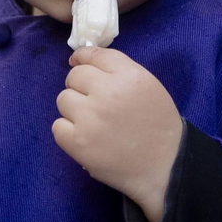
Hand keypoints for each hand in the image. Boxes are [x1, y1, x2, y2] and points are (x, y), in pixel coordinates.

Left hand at [54, 47, 182, 221]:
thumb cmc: (157, 124)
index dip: (82, 58)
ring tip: (92, 121)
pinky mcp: (78, 143)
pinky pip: (57, 126)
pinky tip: (85, 137)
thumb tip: (80, 60)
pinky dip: (68, 131)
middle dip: (81, 86)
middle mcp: (108, 93)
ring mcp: (90, 118)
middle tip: (94, 102)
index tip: (78, 63)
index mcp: (130, 76)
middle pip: (74, 76)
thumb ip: (118, 70)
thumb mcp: (148, 85)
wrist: (164, 166)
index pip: (93, 55)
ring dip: (74, 108)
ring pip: (63, 99)